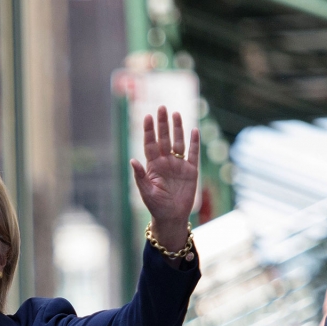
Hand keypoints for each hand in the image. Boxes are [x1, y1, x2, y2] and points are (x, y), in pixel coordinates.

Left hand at [130, 106, 199, 252]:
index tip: (147, 116)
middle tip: (161, 107)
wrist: (171, 217)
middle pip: (164, 138)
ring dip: (177, 128)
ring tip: (175, 113)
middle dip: (162, 124)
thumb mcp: (146, 192)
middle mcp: (166, 162)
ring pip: (178, 142)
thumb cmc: (156, 206)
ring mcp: (179, 165)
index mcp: (153, 166)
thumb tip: (132, 160)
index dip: (149, 131)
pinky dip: (194, 142)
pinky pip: (193, 153)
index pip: (150, 144)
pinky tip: (194, 130)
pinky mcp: (191, 170)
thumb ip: (139, 176)